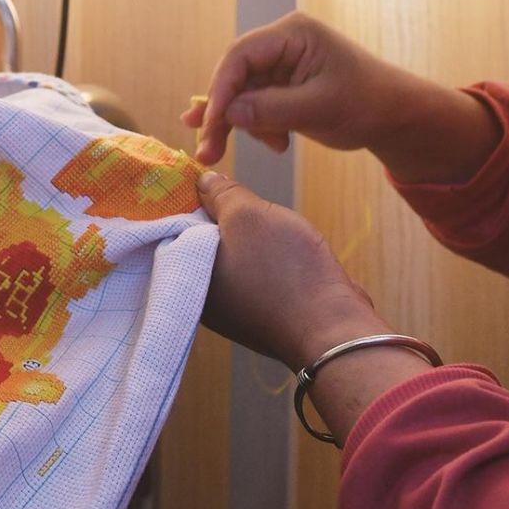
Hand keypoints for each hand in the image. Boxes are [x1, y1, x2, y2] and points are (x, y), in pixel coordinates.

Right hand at [184, 12, 394, 165]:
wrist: (395, 118)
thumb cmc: (368, 104)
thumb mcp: (320, 108)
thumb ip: (271, 109)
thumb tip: (227, 113)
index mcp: (293, 34)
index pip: (241, 55)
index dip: (221, 88)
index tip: (211, 122)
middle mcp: (282, 44)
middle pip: (235, 76)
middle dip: (222, 113)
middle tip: (207, 148)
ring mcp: (282, 65)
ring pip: (242, 95)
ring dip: (240, 125)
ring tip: (247, 149)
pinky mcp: (284, 87)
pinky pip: (256, 106)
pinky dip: (259, 127)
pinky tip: (278, 144)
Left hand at [196, 168, 380, 367]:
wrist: (333, 327)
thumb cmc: (285, 270)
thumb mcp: (249, 214)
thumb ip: (221, 194)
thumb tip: (203, 181)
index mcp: (186, 275)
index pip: (175, 226)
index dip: (193, 199)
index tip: (208, 182)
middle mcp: (202, 297)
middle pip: (206, 240)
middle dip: (227, 219)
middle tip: (247, 206)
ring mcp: (233, 309)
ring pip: (236, 256)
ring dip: (253, 239)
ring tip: (273, 233)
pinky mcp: (262, 314)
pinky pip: (258, 276)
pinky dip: (269, 261)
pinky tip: (288, 256)